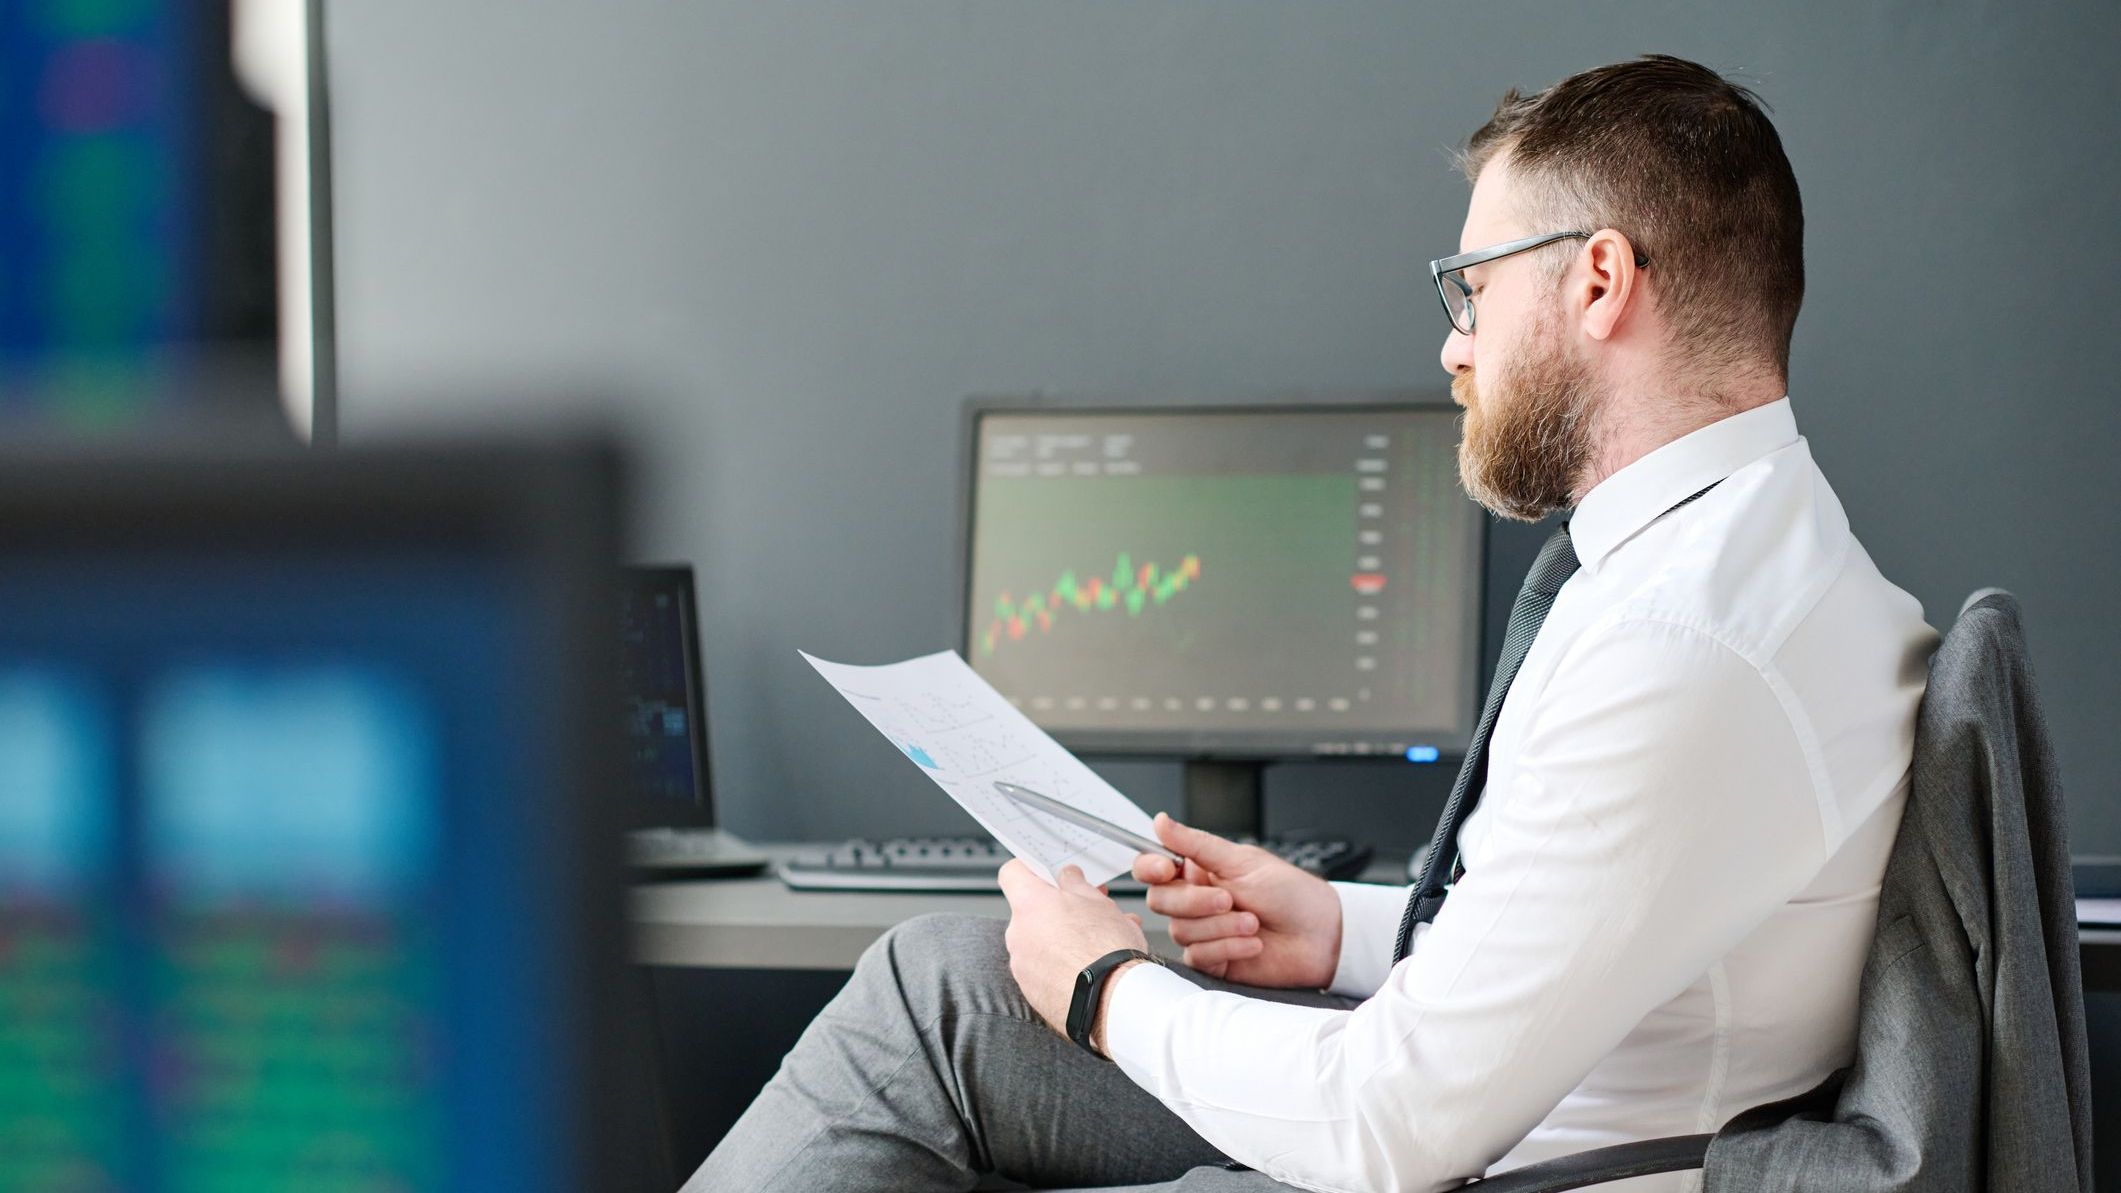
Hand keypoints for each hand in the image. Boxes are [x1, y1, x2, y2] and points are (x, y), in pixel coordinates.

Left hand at [997, 859, 1149, 1039]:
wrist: (1112, 1003)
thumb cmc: (1106, 951)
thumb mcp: (1098, 902)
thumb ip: (1075, 883)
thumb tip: (1067, 876)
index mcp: (1030, 905)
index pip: (1013, 873)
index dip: (1031, 869)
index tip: (1050, 872)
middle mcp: (1018, 935)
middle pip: (1031, 911)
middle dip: (1059, 908)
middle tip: (1089, 908)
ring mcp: (1022, 967)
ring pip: (1041, 942)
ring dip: (1065, 937)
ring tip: (1102, 940)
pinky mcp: (1033, 993)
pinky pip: (1045, 970)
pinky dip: (1064, 965)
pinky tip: (1093, 965)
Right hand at [1133, 813, 1341, 986]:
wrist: (1322, 936)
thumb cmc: (1292, 894)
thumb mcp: (1243, 861)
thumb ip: (1196, 844)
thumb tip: (1161, 822)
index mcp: (1200, 871)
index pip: (1153, 868)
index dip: (1151, 868)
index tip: (1167, 869)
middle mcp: (1196, 901)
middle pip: (1160, 901)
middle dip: (1195, 902)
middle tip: (1229, 899)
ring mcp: (1204, 931)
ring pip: (1180, 931)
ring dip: (1220, 927)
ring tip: (1253, 923)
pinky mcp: (1213, 960)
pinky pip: (1198, 956)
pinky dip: (1228, 948)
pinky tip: (1253, 944)